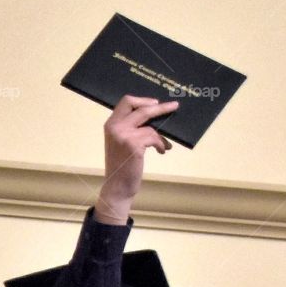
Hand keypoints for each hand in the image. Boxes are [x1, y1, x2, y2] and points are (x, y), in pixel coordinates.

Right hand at [94, 95, 178, 224]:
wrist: (117, 186)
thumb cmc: (122, 167)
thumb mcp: (121, 144)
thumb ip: (131, 130)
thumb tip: (153, 122)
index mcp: (111, 124)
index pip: (126, 102)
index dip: (143, 100)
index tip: (155, 102)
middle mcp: (115, 126)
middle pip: (140, 108)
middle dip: (160, 107)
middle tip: (174, 106)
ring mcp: (124, 135)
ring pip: (150, 126)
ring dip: (161, 136)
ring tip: (165, 146)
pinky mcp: (133, 145)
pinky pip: (154, 138)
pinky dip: (161, 144)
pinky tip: (162, 151)